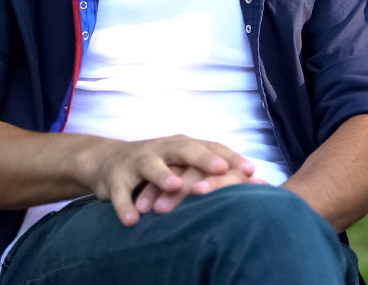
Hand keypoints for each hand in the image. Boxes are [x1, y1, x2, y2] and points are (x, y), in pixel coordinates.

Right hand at [82, 134, 255, 226]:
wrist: (106, 161)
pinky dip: (125, 206)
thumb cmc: (158, 165)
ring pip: (151, 165)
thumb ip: (217, 173)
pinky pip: (119, 192)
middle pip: (184, 149)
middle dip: (202, 158)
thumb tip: (261, 185)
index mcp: (182, 146)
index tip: (252, 170)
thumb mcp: (185, 165)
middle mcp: (162, 148)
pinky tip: (133, 221)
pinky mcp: (114, 178)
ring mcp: (137, 161)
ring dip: (163, 175)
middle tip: (220, 169)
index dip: (231, 157)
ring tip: (175, 186)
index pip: (211, 147)